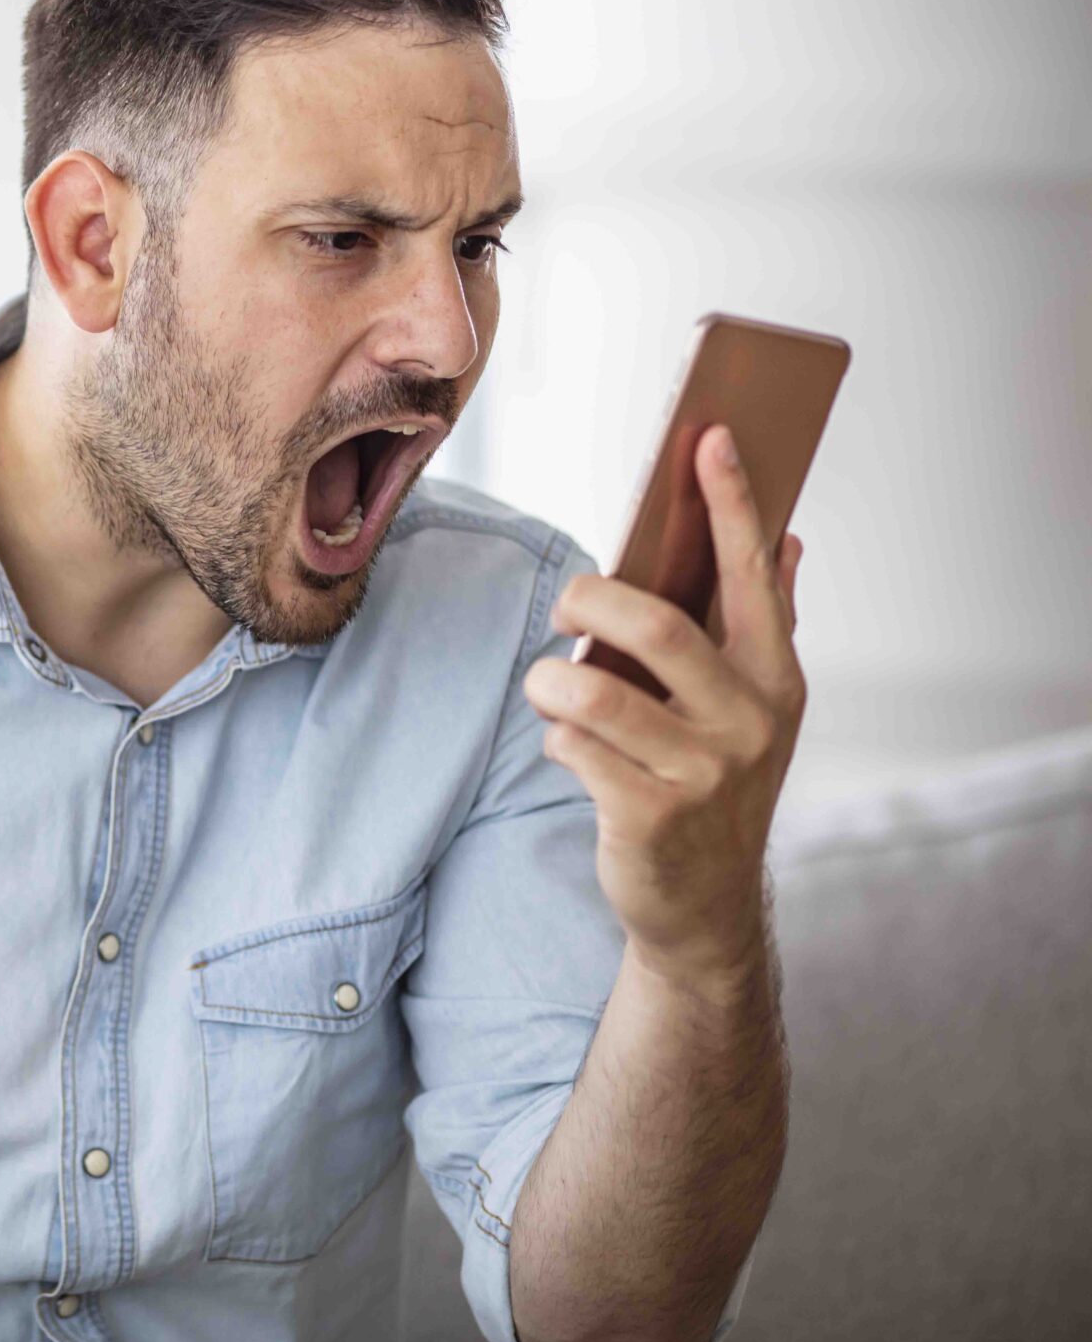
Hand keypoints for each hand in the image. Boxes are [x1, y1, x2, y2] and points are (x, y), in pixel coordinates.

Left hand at [524, 422, 807, 989]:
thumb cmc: (713, 778)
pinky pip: (571, 744)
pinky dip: (555, 735)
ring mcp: (702, 772)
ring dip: (554, 679)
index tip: (709, 436)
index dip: (731, 502)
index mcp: (778, 678)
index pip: (753, 572)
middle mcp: (750, 721)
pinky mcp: (648, 815)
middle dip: (591, 597)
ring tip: (555, 686)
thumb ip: (764, 623)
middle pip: (656, 625)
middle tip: (565, 598)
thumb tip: (788, 538)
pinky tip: (570, 747)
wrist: (704, 906)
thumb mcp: (753, 707)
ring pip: (594, 688)